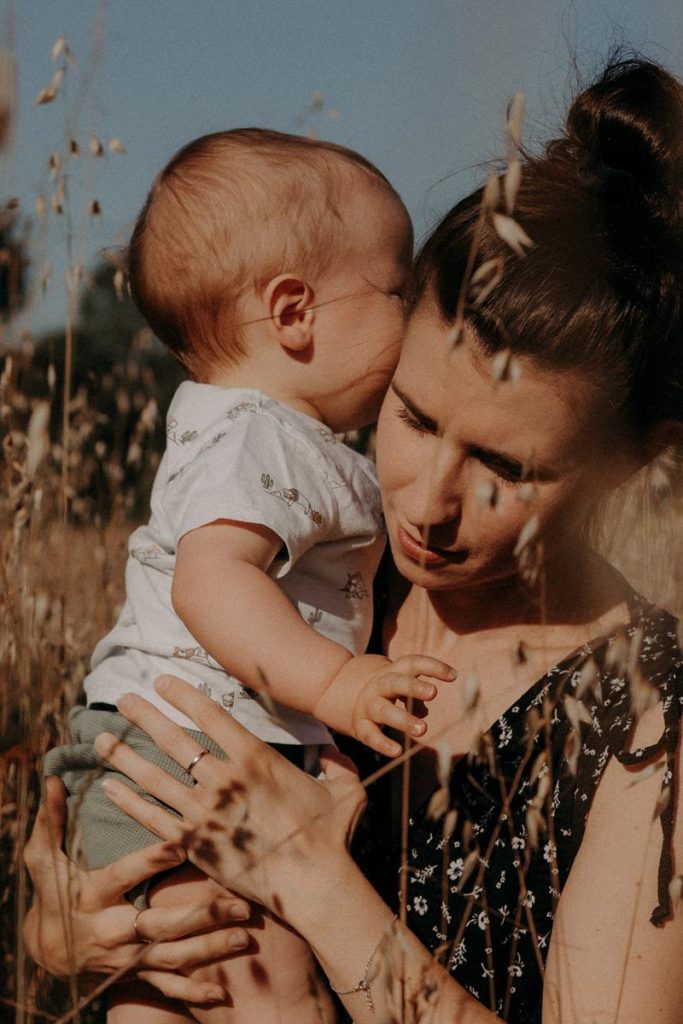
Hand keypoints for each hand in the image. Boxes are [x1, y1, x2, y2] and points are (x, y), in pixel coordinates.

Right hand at [23, 777, 251, 1004]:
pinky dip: (194, 994)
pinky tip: (223, 995)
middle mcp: (114, 930)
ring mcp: (127, 959)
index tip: (182, 842)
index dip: (151, 859)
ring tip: (244, 939)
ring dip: (210, 951)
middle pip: (160, 925)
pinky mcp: (136, 977)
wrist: (48, 952)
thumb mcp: (45, 859)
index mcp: (94, 896)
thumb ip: (52, 820)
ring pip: (172, 958)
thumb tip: (52, 779)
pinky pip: (167, 990)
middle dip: (200, 917)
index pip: (124, 875)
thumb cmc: (53, 894)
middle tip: (239, 904)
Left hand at [94, 675, 365, 917]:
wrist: (316, 885)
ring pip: (153, 777)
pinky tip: (109, 788)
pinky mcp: (195, 846)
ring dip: (124, 755)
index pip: (210, 715)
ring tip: (101, 739)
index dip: (182, 695)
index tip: (162, 682)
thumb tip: (336, 747)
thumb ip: (337, 762)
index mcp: (256, 758)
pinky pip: (152, 818)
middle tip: (124, 700)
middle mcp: (224, 779)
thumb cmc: (333, 836)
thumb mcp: (345, 789)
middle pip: (173, 739)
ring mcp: (206, 813)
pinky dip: (128, 801)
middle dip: (144, 716)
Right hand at [352, 654, 455, 756]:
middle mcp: (378, 686)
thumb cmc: (383, 690)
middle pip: (394, 682)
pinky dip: (383, 744)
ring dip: (403, 719)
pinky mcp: (360, 725)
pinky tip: (397, 751)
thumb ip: (414, 695)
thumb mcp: (398, 685)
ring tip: (423, 729)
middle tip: (433, 692)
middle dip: (413, 687)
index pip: (412, 663)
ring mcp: (368, 705)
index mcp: (392, 672)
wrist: (340, 690)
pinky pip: (371, 735)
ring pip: (384, 710)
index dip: (432, 666)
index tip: (453, 675)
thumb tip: (425, 711)